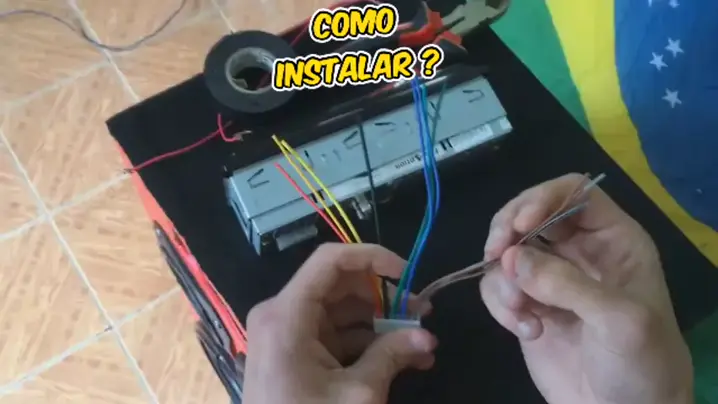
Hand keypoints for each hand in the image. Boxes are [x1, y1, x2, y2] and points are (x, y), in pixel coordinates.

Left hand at [243, 243, 436, 403]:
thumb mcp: (358, 393)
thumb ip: (393, 356)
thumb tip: (427, 337)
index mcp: (287, 314)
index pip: (330, 260)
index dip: (372, 257)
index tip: (408, 274)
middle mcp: (282, 314)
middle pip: (338, 285)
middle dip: (383, 297)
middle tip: (423, 312)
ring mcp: (287, 334)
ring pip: (340, 312)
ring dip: (381, 324)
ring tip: (421, 344)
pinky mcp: (295, 354)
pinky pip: (334, 336)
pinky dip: (366, 344)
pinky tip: (403, 360)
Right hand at [480, 173, 692, 403]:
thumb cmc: (641, 364)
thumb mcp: (619, 321)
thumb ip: (567, 284)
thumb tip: (510, 259)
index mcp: (612, 240)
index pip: (573, 192)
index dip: (542, 199)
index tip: (520, 226)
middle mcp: (578, 251)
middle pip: (529, 213)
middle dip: (507, 231)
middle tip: (494, 254)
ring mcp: (549, 279)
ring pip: (507, 252)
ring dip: (504, 280)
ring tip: (523, 313)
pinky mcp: (526, 306)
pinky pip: (497, 287)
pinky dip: (500, 306)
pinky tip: (526, 331)